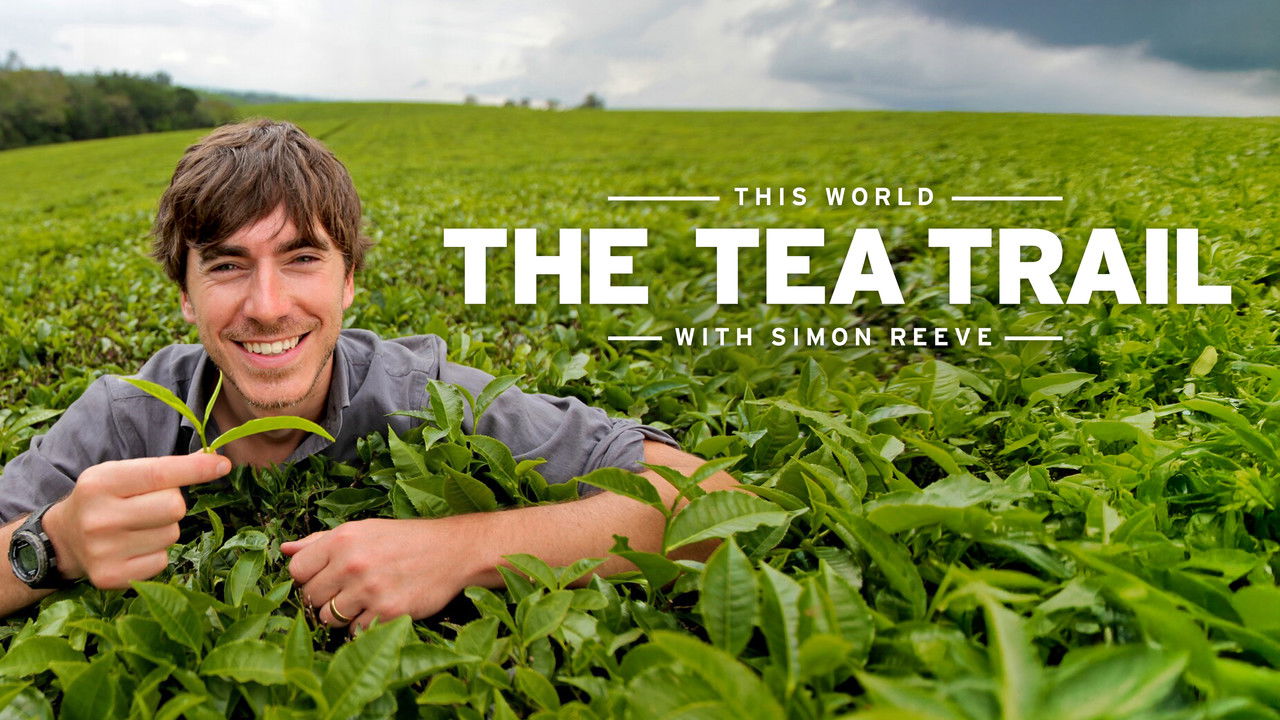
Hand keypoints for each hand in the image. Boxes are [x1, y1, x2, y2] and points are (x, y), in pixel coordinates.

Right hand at [43, 453, 230, 588]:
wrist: (64, 539)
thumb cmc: (105, 499)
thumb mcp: (122, 474)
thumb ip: (165, 467)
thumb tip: (214, 460)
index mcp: (100, 482)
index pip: (160, 473)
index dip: (196, 469)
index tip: (223, 464)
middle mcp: (99, 517)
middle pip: (174, 507)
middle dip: (172, 503)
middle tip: (150, 505)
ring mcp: (103, 551)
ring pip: (172, 534)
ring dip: (165, 529)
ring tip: (137, 526)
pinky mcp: (111, 577)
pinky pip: (163, 560)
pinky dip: (157, 553)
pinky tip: (133, 547)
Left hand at [281, 517, 482, 630]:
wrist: (452, 551)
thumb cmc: (404, 540)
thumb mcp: (363, 530)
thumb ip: (322, 541)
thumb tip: (284, 549)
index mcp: (342, 539)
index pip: (296, 570)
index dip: (308, 577)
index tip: (325, 578)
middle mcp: (352, 563)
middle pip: (310, 597)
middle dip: (324, 598)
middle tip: (347, 591)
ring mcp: (369, 590)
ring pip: (328, 619)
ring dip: (342, 615)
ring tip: (363, 601)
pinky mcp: (387, 612)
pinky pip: (355, 632)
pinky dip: (364, 626)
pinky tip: (380, 609)